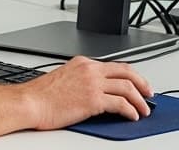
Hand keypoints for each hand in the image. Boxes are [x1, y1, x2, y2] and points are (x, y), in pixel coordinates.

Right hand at [23, 57, 152, 127]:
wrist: (30, 103)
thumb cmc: (41, 96)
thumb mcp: (65, 78)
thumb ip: (82, 79)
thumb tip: (98, 91)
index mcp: (83, 63)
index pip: (115, 65)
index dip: (131, 75)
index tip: (137, 84)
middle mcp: (90, 70)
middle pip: (127, 72)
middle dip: (142, 84)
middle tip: (149, 94)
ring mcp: (92, 83)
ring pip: (127, 88)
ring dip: (140, 101)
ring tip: (144, 110)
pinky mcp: (93, 100)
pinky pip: (120, 104)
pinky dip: (130, 111)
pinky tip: (132, 116)